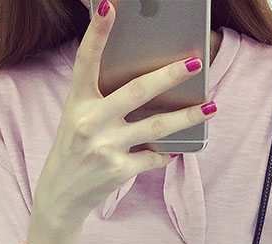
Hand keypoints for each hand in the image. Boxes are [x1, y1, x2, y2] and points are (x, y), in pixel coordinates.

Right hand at [35, 0, 215, 224]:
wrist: (60, 196)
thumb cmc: (73, 151)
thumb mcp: (77, 120)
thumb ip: (102, 101)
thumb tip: (149, 86)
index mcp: (77, 103)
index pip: (86, 61)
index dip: (97, 32)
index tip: (110, 5)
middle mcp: (90, 122)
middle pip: (137, 91)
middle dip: (170, 75)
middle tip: (194, 61)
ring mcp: (105, 147)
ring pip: (157, 127)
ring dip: (188, 116)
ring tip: (211, 107)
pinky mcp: (118, 171)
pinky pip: (153, 158)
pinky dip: (167, 154)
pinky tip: (178, 149)